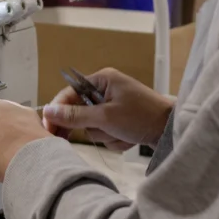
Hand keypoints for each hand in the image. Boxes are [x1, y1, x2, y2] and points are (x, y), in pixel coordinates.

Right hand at [43, 68, 173, 152]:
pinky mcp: (120, 121)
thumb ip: (74, 116)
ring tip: (122, 133)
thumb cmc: (141, 116)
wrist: (171, 130)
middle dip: (93, 126)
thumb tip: (46, 111)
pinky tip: (128, 137)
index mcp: (102, 80)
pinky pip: (105, 133)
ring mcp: (113, 106)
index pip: (69, 94)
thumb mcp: (105, 117)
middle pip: (80, 112)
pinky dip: (114, 139)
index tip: (49, 128)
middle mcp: (105, 90)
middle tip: (97, 132)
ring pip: (93, 127)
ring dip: (106, 135)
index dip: (58, 111)